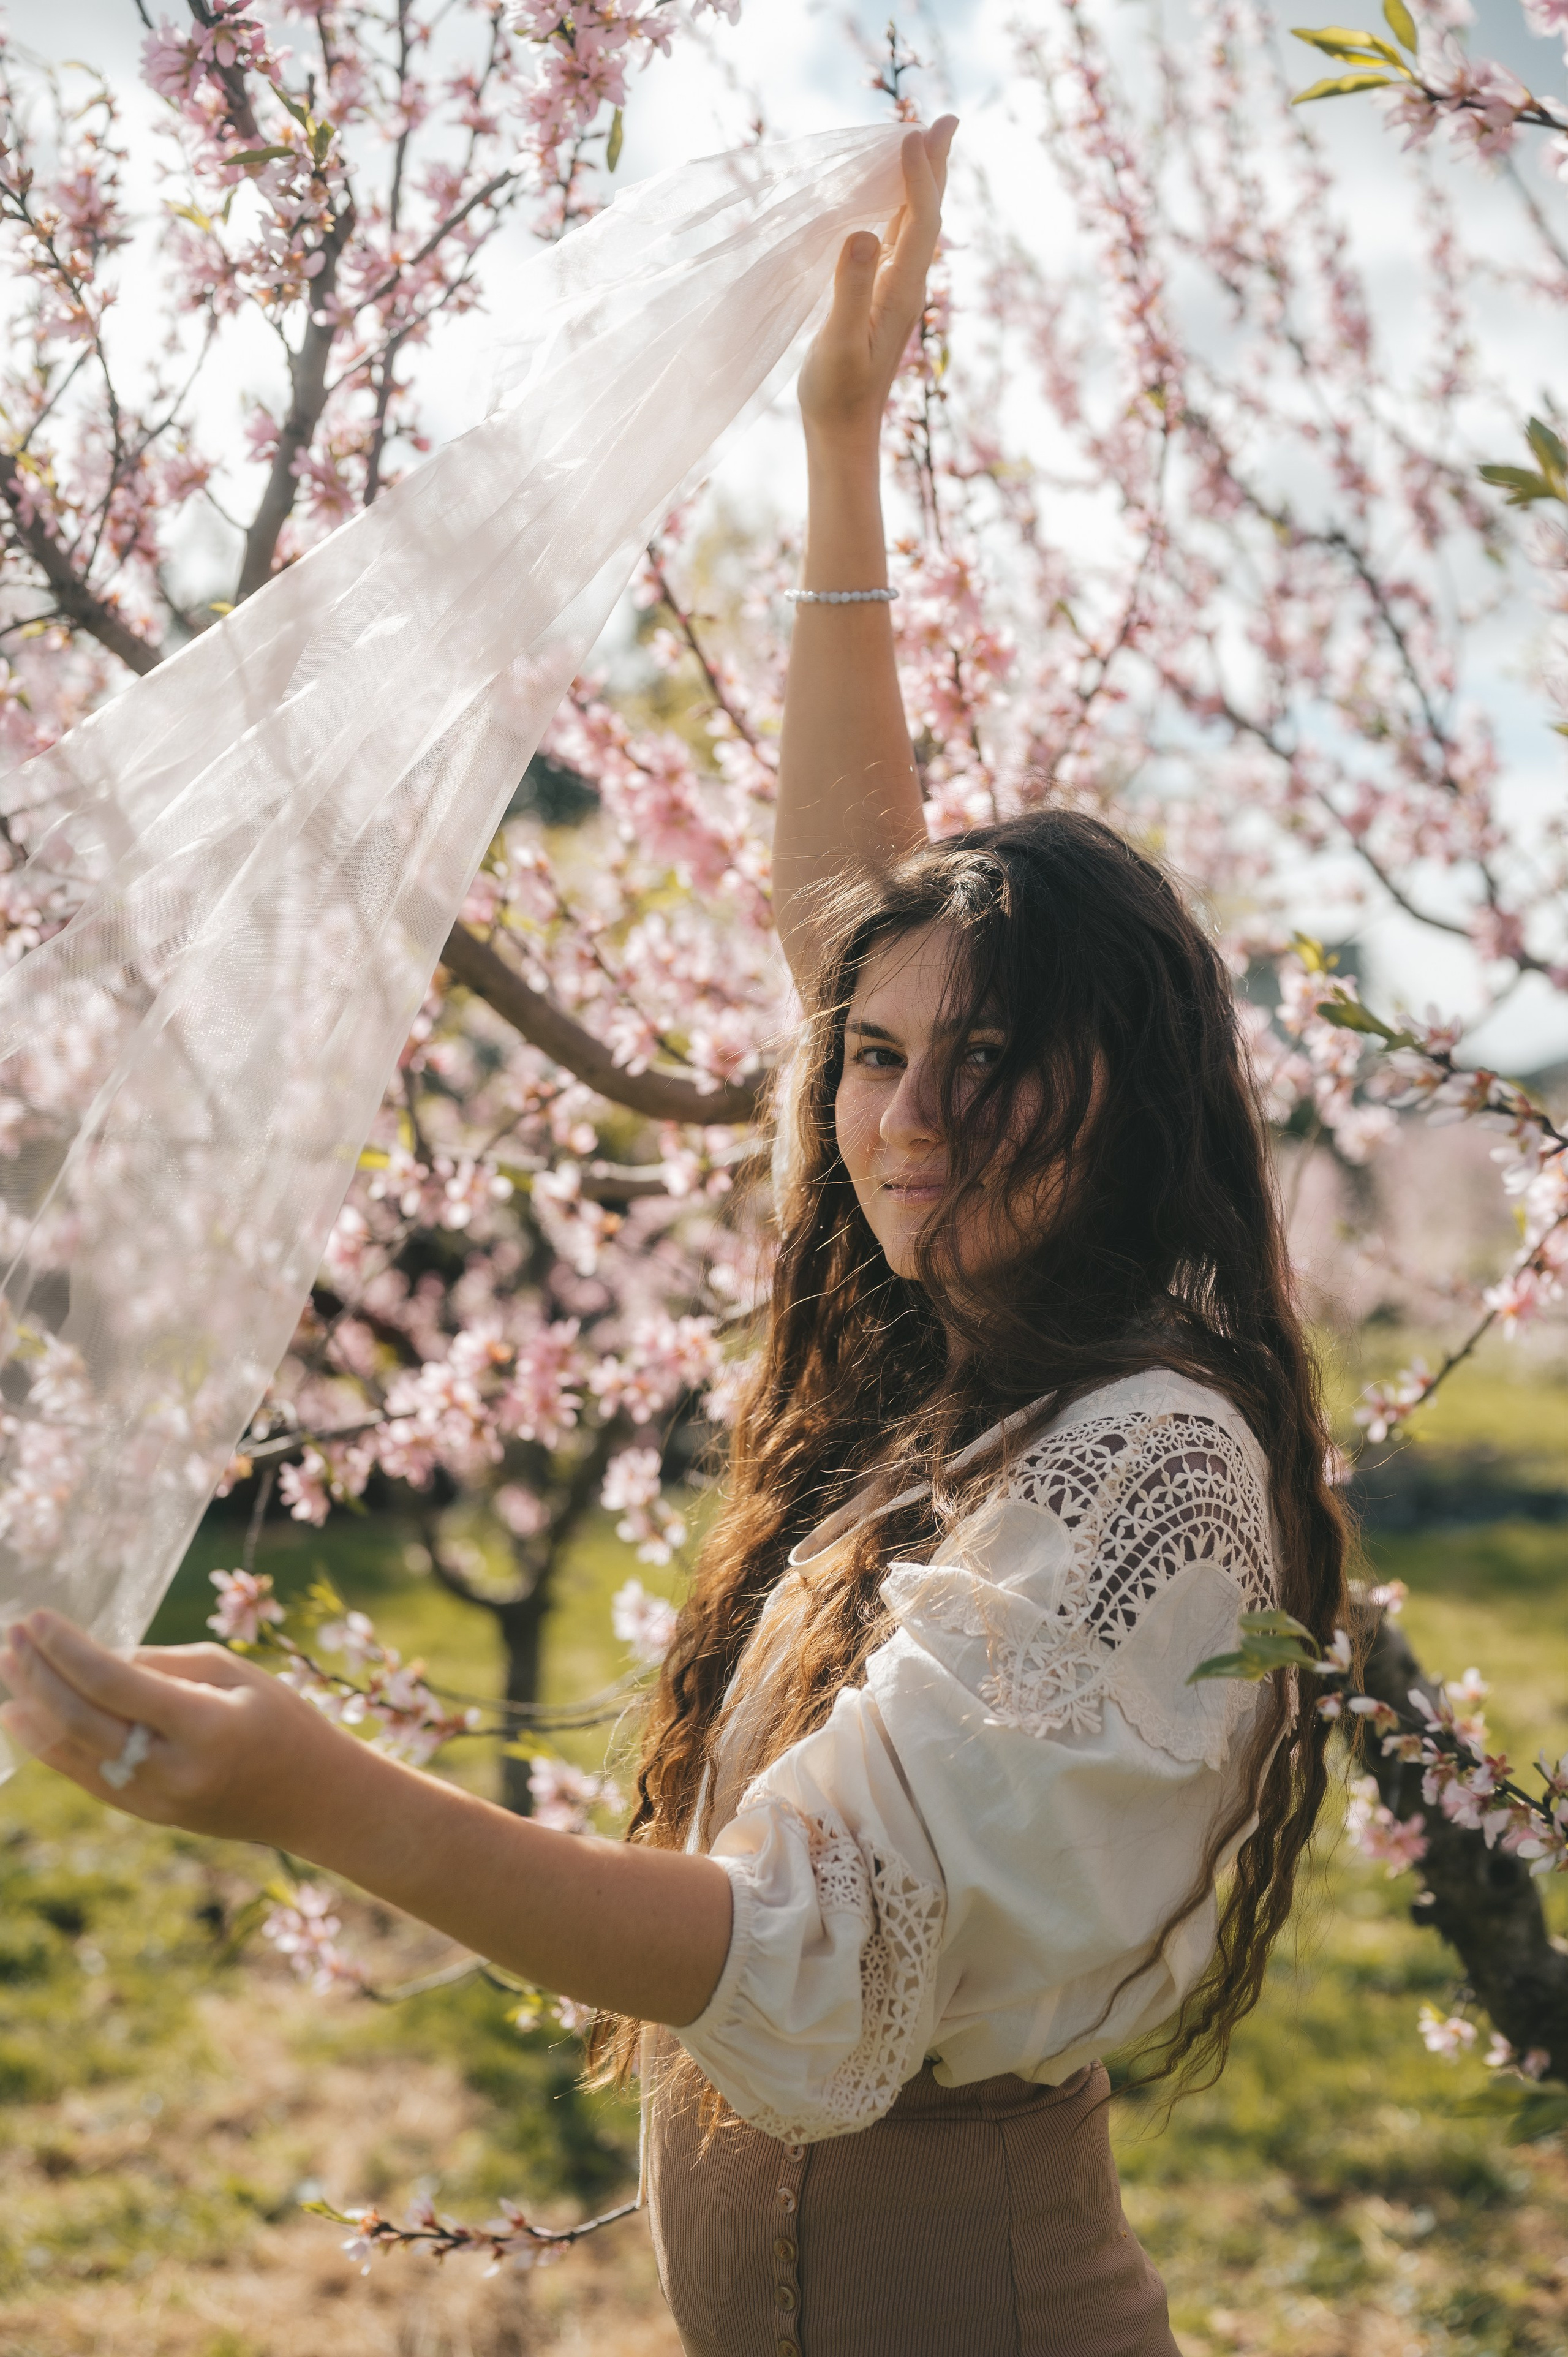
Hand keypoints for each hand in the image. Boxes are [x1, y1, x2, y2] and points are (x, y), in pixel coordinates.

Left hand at [0, 1608, 345, 1845]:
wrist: (313, 1799)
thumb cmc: (282, 1719)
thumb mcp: (234, 1673)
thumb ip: (162, 1664)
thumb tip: (95, 1658)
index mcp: (204, 1725)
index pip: (114, 1683)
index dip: (67, 1649)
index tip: (37, 1617)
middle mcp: (173, 1769)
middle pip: (82, 1720)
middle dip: (38, 1674)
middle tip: (12, 1634)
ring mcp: (155, 1800)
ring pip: (73, 1753)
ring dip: (31, 1707)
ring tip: (7, 1666)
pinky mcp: (146, 1815)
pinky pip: (84, 1776)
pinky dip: (47, 1744)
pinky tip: (20, 1714)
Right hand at [798, 118, 955, 451]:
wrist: (843, 432)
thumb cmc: (836, 393)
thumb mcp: (839, 343)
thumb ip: (851, 289)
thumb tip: (866, 234)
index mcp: (901, 291)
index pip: (922, 221)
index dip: (919, 176)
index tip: (911, 133)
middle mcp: (908, 285)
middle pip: (930, 214)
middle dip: (937, 165)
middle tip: (947, 119)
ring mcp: (897, 291)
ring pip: (918, 223)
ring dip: (923, 181)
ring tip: (926, 143)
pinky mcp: (883, 298)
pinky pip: (901, 239)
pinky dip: (903, 207)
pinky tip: (895, 198)